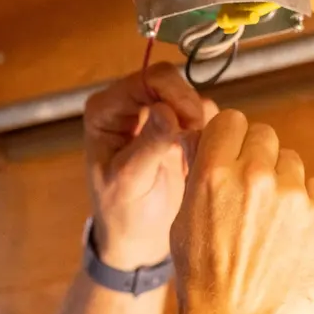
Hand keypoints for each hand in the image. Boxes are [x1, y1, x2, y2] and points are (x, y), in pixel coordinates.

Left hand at [84, 63, 216, 268]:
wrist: (137, 235)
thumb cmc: (123, 211)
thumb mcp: (131, 182)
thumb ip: (148, 145)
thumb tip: (167, 110)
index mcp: (105, 110)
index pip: (148, 79)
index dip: (175, 95)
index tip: (189, 127)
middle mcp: (127, 104)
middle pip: (171, 81)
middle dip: (190, 109)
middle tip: (196, 143)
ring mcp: (152, 112)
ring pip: (190, 95)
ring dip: (200, 123)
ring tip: (192, 157)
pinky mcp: (175, 127)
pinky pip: (202, 113)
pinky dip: (208, 132)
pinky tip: (197, 159)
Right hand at [171, 110, 313, 313]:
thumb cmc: (201, 280)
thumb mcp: (182, 222)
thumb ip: (199, 177)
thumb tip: (204, 142)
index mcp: (212, 174)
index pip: (231, 120)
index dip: (229, 137)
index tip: (230, 153)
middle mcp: (254, 177)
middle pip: (264, 136)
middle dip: (256, 157)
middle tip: (249, 192)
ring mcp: (292, 196)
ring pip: (292, 163)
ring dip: (281, 183)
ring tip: (268, 223)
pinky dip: (306, 205)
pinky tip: (289, 234)